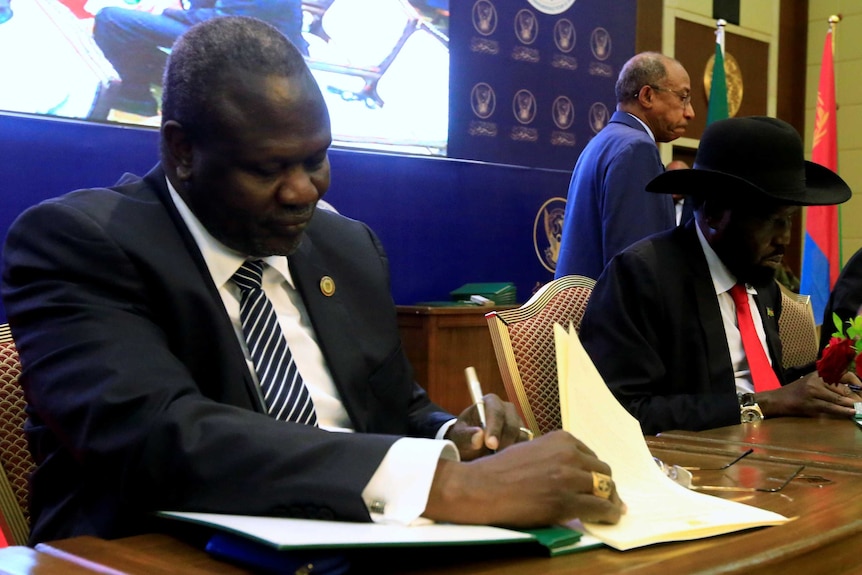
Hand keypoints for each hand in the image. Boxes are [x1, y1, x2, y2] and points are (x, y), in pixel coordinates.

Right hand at [424, 431, 624, 526]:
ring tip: (608, 510)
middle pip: (603, 472)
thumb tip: (574, 471)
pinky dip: (608, 515)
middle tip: (605, 499)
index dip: (595, 473)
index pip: (592, 456)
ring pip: (605, 489)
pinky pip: (600, 508)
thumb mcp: (533, 450)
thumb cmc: (501, 470)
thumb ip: (556, 456)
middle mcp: (569, 454)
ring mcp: (569, 477)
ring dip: (609, 501)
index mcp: (562, 440)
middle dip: (606, 486)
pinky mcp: (567, 501)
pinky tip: (607, 519)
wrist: (483, 487)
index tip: (595, 483)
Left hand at [445, 394, 526, 459]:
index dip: (494, 428)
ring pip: (521, 435)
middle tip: (495, 458)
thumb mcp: (459, 436)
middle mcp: (507, 409)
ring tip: (498, 461)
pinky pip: (525, 445)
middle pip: (512, 424)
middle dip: (504, 442)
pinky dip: (518, 454)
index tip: (490, 445)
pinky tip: (506, 461)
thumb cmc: (464, 436)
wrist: (471, 444)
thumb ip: (466, 436)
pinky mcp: (523, 434)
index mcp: (490, 402)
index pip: (496, 412)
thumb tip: (478, 435)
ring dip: (511, 450)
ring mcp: (517, 421)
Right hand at [758, 371, 859, 417]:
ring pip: (838, 398)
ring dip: (851, 405)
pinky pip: (830, 407)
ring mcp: (813, 390)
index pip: (842, 374)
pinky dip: (842, 410)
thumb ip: (829, 387)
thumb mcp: (812, 384)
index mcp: (819, 373)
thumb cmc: (795, 393)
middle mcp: (817, 379)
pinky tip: (851, 412)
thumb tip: (851, 395)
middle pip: (843, 387)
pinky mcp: (810, 402)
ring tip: (860, 408)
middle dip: (856, 396)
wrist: (776, 400)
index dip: (856, 381)